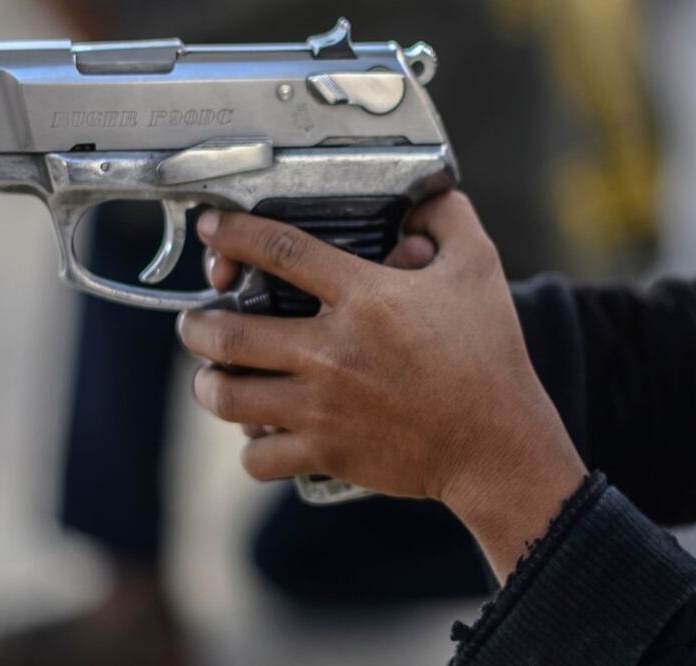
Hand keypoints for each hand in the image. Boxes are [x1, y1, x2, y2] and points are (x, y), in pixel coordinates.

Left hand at [178, 192, 586, 578]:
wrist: (498, 445)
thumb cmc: (488, 358)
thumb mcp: (480, 271)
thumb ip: (448, 221)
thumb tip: (424, 197)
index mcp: (364, 299)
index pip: (280, 252)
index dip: (234, 235)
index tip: (212, 230)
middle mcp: (332, 351)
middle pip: (229, 334)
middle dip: (197, 325)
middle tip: (198, 321)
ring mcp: (323, 407)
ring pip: (229, 398)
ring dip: (209, 385)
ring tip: (210, 377)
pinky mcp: (325, 453)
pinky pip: (259, 456)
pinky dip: (251, 445)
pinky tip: (258, 431)